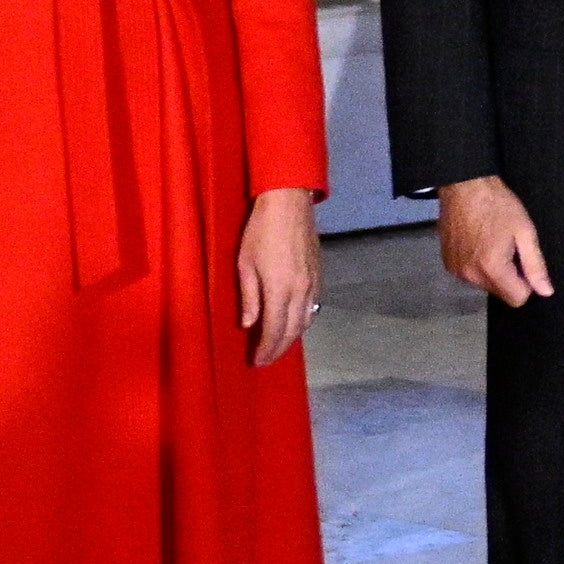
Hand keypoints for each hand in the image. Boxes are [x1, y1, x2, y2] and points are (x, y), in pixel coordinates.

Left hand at [236, 187, 320, 368]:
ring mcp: (313, 284)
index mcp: (280, 290)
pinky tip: (293, 322)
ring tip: (278, 345)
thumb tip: (248, 324)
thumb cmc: (260, 230)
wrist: (289, 202)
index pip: (274, 330)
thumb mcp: (245, 263)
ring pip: (305, 320)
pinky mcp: (319, 275)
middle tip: (266, 359)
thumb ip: (249, 297)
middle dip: (279, 348)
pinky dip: (302, 321)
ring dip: (292, 337)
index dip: (266, 349)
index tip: (257, 361)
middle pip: (292, 331)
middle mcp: (300, 292)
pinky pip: (312, 306)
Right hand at [435, 174, 554, 307]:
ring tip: (491, 241)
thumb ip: (535, 265)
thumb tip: (546, 292)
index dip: (526, 282)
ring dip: (492, 270)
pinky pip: (470, 275)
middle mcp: (470, 275)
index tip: (523, 259)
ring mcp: (456, 270)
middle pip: (500, 292)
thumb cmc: (498, 204)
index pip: (517, 299)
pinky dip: (477, 264)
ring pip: (485, 284)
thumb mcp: (525, 231)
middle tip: (508, 246)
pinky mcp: (447, 263)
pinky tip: (477, 242)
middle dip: (509, 276)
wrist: (463, 185)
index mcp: (492, 269)